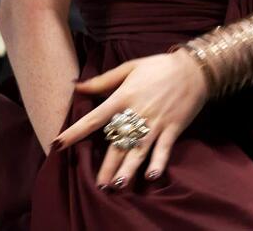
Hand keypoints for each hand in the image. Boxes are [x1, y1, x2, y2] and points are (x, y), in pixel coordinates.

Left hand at [52, 50, 208, 189]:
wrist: (193, 69)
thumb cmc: (158, 67)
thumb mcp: (129, 68)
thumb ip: (102, 81)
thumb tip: (76, 86)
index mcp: (123, 97)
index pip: (94, 118)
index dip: (76, 131)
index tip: (59, 144)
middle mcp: (137, 113)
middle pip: (118, 142)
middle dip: (107, 164)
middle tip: (97, 184)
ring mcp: (156, 123)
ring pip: (138, 150)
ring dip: (128, 169)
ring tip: (117, 185)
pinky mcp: (172, 129)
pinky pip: (164, 149)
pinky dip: (159, 162)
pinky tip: (151, 176)